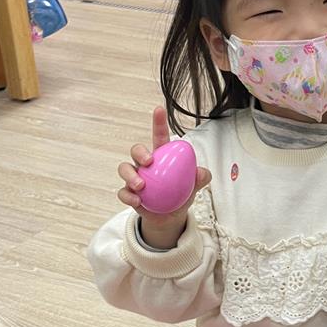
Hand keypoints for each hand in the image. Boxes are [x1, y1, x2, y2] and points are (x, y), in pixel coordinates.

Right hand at [117, 106, 211, 249]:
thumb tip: (202, 172)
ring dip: (130, 175)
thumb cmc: (179, 195)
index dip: (158, 122)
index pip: (159, 136)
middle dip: (139, 152)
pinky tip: (137, 200)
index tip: (159, 109)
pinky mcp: (129, 193)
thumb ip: (200, 177)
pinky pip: (123, 191)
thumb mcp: (193, 186)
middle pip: (137, 150)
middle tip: (149, 161)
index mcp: (162, 157)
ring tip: (141, 186)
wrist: (169, 217)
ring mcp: (135, 178)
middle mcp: (145, 165)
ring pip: (125, 168)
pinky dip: (128, 195)